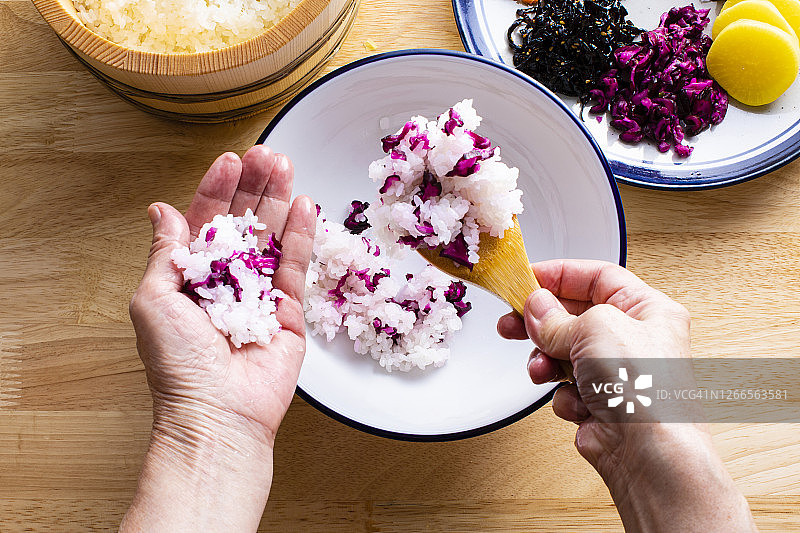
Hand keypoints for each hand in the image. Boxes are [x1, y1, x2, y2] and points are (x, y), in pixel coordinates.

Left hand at [123, 146, 314, 531]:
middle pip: (243, 223)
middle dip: (254, 187)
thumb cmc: (177, 364)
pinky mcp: (288, 311)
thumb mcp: (152, 299)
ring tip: (286, 166)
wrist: (218, 412)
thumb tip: (160, 210)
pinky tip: (304, 205)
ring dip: (278, 200)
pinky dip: (300, 235)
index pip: (205, 222)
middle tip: (267, 154)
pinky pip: (295, 266)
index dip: (217, 190)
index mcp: (190, 278)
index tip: (228, 161)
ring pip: (271, 237)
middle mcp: (226, 282)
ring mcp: (259, 295)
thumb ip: (164, 251)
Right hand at [497, 260, 754, 531]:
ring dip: (546, 360)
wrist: (648, 453)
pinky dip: (562, 393)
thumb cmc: (648, 389)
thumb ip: (557, 315)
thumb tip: (536, 307)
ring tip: (540, 367)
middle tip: (512, 321)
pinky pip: (565, 387)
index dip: (560, 275)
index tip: (527, 279)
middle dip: (541, 321)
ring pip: (563, 353)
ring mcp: (616, 373)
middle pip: (574, 316)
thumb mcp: (595, 328)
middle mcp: (634, 340)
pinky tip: (575, 401)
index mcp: (648, 310)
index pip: (598, 278)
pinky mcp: (600, 403)